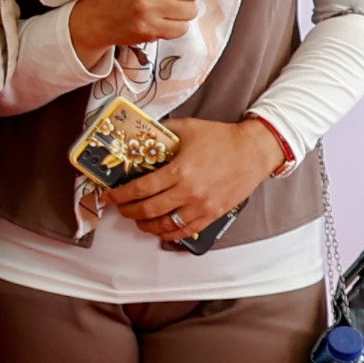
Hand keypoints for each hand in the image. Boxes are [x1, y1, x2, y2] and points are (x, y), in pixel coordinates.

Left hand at [106, 115, 282, 241]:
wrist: (253, 151)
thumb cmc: (221, 138)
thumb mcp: (187, 128)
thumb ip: (162, 133)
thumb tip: (141, 135)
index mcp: (179, 171)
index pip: (140, 189)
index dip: (120, 195)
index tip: (109, 196)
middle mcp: (189, 192)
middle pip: (149, 210)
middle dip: (128, 211)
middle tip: (120, 208)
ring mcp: (202, 207)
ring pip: (166, 225)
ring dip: (146, 225)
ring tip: (138, 220)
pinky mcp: (214, 214)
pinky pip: (187, 231)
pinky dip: (170, 234)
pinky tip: (161, 230)